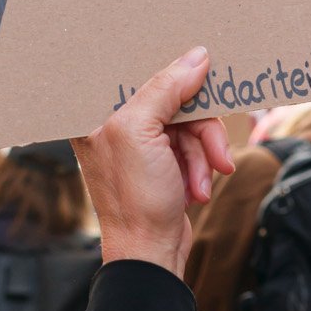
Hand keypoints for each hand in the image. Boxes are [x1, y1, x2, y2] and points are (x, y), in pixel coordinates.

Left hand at [74, 48, 234, 274]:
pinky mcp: (161, 162)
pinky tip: (197, 189)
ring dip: (204, 153)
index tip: (201, 72)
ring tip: (202, 182)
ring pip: (190, 124)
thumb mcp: (142, 134)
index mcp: (95, 113)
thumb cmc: (135, 200)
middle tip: (215, 152)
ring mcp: (140, 146)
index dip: (171, 73)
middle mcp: (114, 126)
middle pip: (174, 99)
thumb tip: (196, 57)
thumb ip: (165, 90)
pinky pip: (194, 146)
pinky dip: (202, 167)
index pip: (136, 72)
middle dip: (200, 129)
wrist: (152, 252)